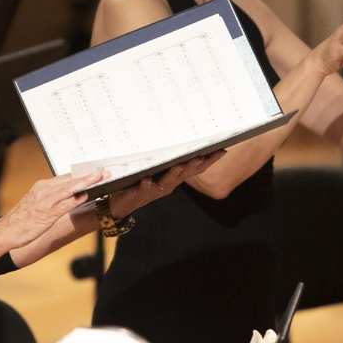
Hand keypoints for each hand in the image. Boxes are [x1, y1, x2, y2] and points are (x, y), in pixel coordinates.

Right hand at [0, 169, 106, 250]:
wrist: (4, 232)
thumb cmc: (21, 220)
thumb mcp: (35, 203)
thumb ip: (50, 197)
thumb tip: (68, 194)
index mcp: (41, 187)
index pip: (65, 177)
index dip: (82, 174)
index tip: (95, 171)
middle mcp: (43, 191)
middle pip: (70, 180)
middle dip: (88, 175)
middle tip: (104, 171)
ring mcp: (45, 202)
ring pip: (70, 188)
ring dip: (87, 182)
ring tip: (101, 178)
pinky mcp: (47, 214)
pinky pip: (65, 204)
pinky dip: (76, 198)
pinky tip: (87, 195)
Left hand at [107, 152, 224, 216]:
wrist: (120, 204)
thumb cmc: (139, 183)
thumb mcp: (155, 168)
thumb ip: (166, 157)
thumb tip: (176, 137)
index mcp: (174, 177)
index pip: (195, 168)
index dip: (209, 161)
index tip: (221, 150)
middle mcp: (168, 184)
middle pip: (184, 174)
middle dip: (194, 165)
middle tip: (201, 155)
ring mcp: (155, 190)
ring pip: (167, 181)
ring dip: (174, 173)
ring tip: (179, 165)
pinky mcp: (140, 193)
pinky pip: (144, 188)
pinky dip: (146, 184)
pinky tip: (147, 179)